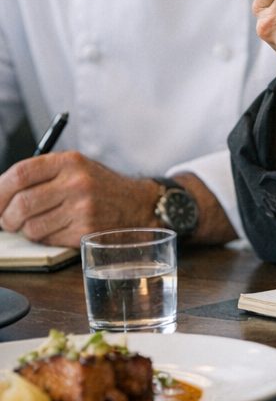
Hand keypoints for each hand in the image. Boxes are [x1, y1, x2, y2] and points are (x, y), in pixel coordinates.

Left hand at [0, 152, 159, 246]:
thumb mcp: (75, 168)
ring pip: (31, 227)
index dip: (0, 191)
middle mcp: (77, 183)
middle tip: (8, 221)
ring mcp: (82, 208)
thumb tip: (0, 195)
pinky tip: (58, 229)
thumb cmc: (99, 186)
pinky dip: (45, 238)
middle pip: (21, 204)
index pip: (20, 174)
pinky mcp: (86, 231)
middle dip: (7, 218)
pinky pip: (48, 240)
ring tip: (39, 224)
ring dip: (27, 230)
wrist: (137, 204)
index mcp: (70, 161)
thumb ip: (41, 175)